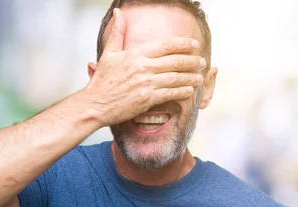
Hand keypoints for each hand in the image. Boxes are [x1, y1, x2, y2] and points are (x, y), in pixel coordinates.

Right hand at [84, 8, 205, 126]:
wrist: (95, 104)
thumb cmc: (102, 81)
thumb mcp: (108, 53)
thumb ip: (117, 32)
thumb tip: (119, 12)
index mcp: (136, 54)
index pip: (165, 45)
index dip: (183, 44)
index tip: (194, 45)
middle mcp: (143, 67)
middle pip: (174, 61)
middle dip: (192, 61)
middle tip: (202, 61)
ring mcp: (146, 84)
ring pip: (175, 78)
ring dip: (190, 77)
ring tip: (199, 77)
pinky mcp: (147, 99)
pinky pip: (170, 93)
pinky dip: (182, 92)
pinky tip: (189, 91)